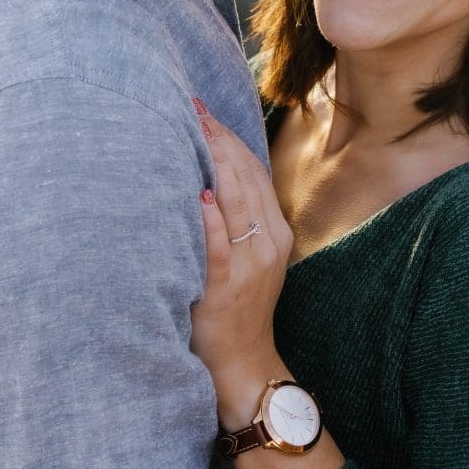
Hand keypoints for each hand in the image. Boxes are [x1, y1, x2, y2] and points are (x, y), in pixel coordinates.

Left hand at [191, 99, 293, 426]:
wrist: (244, 361)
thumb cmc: (237, 306)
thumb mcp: (249, 257)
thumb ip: (238, 219)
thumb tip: (207, 177)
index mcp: (276, 232)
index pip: (254, 173)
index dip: (231, 139)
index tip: (206, 111)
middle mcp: (269, 243)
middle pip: (245, 179)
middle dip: (219, 140)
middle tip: (193, 108)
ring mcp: (250, 265)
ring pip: (236, 203)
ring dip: (213, 165)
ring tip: (194, 132)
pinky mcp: (227, 287)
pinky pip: (219, 248)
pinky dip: (210, 222)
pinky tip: (199, 197)